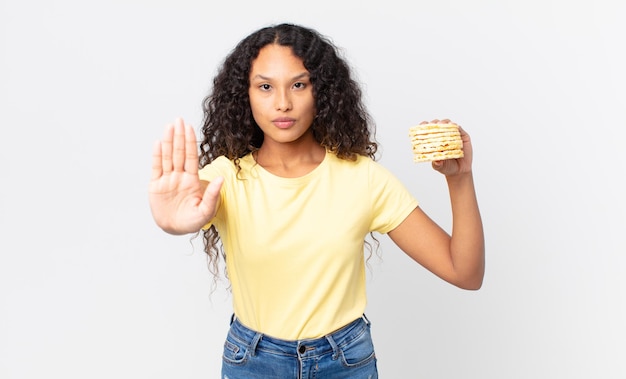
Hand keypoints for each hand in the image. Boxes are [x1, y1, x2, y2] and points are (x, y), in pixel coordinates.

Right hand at [149, 118, 222, 233]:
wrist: (175, 229)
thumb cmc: (192, 221)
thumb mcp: (206, 211)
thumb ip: (212, 195)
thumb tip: (221, 179)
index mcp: (192, 180)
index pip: (191, 157)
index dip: (190, 142)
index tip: (190, 128)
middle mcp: (179, 177)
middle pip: (179, 153)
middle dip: (179, 136)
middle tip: (179, 120)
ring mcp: (167, 180)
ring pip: (167, 157)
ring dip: (168, 142)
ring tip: (169, 127)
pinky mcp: (156, 186)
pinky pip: (156, 168)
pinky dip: (156, 156)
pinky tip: (158, 143)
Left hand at [420, 119, 472, 175]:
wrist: (460, 171)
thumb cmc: (447, 167)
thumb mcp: (440, 167)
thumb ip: (437, 164)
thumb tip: (436, 161)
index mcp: (434, 141)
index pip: (428, 131)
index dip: (424, 126)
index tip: (422, 125)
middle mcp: (443, 136)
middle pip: (437, 125)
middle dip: (434, 123)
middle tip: (433, 124)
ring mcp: (453, 135)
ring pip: (448, 124)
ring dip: (444, 122)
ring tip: (442, 124)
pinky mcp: (463, 136)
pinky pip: (459, 129)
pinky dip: (455, 126)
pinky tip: (453, 125)